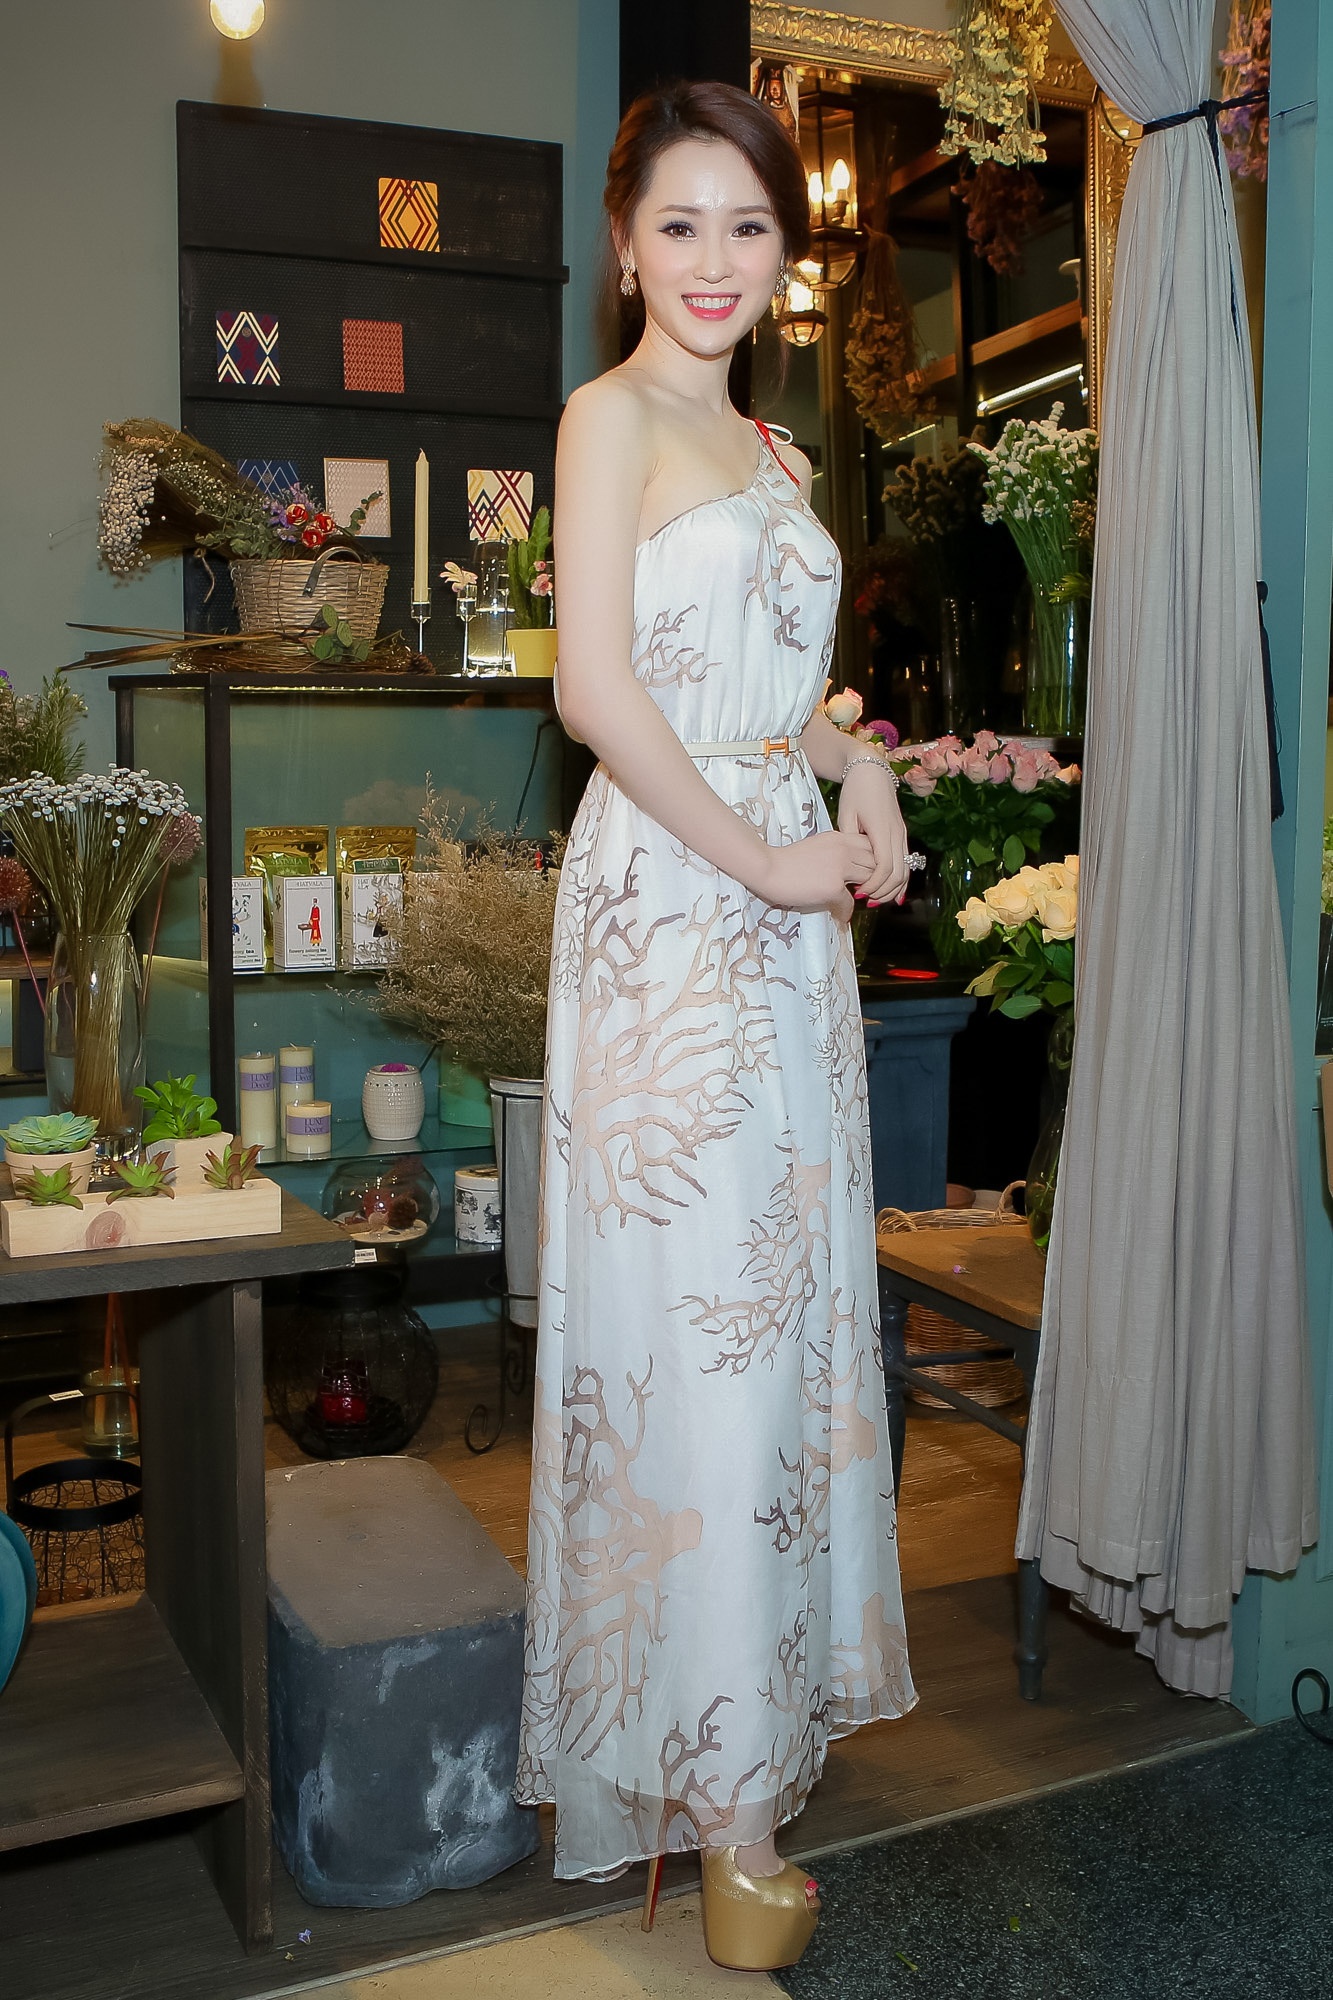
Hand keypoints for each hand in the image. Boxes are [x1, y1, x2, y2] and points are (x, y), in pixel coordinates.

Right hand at [758, 830, 874, 920]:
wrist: (768, 869)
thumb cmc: (785, 860)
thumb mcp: (816, 846)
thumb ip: (834, 852)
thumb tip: (845, 869)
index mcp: (838, 837)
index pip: (870, 844)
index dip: (872, 859)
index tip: (867, 871)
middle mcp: (843, 849)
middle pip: (875, 861)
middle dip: (875, 876)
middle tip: (869, 889)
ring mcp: (840, 868)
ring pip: (870, 880)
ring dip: (867, 892)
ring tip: (859, 901)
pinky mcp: (834, 887)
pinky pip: (850, 902)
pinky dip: (845, 911)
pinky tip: (840, 915)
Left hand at [837, 763, 910, 904]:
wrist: (872, 772)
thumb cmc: (855, 791)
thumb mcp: (846, 816)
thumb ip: (850, 842)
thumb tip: (852, 865)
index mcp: (882, 830)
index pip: (884, 867)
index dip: (873, 885)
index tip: (857, 892)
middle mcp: (897, 834)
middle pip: (898, 873)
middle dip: (883, 892)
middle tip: (866, 902)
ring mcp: (902, 835)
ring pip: (906, 870)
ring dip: (893, 889)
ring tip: (877, 900)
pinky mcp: (902, 835)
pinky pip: (906, 862)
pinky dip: (901, 880)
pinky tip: (893, 893)